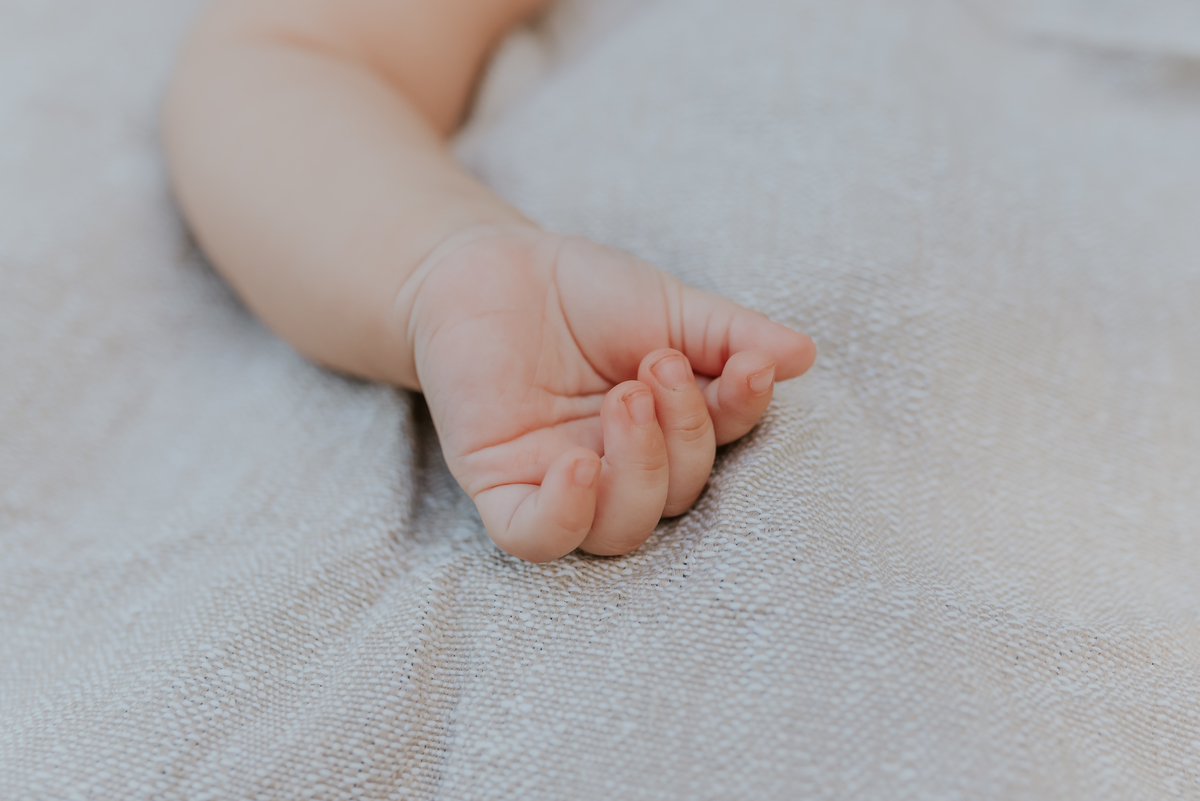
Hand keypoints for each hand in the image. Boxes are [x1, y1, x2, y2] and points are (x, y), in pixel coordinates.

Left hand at [406, 225, 815, 561]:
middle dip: (684, 434)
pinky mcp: (501, 485)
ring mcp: (560, 482)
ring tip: (626, 398)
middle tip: (660, 367)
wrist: (486, 266)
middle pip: (678, 496)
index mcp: (667, 431)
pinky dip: (566, 515)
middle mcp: (620, 468)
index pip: (720, 447)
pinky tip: (580, 466)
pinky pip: (535, 537)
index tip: (749, 367)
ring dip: (640, 469)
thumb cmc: (579, 290)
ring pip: (621, 530)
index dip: (742, 416)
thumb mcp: (666, 305)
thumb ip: (730, 334)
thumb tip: (803, 356)